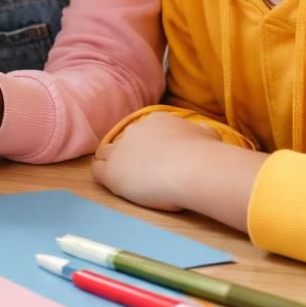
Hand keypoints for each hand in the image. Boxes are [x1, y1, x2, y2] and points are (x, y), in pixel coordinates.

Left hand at [91, 113, 222, 211]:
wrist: (191, 168)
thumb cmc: (205, 153)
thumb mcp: (208, 135)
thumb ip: (202, 132)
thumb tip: (204, 130)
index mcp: (156, 122)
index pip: (144, 131)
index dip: (147, 145)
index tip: (156, 157)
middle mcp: (135, 131)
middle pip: (125, 141)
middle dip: (129, 153)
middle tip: (140, 169)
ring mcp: (119, 150)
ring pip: (106, 153)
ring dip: (112, 163)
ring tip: (123, 177)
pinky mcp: (111, 171)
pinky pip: (97, 170)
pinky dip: (102, 176)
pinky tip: (113, 184)